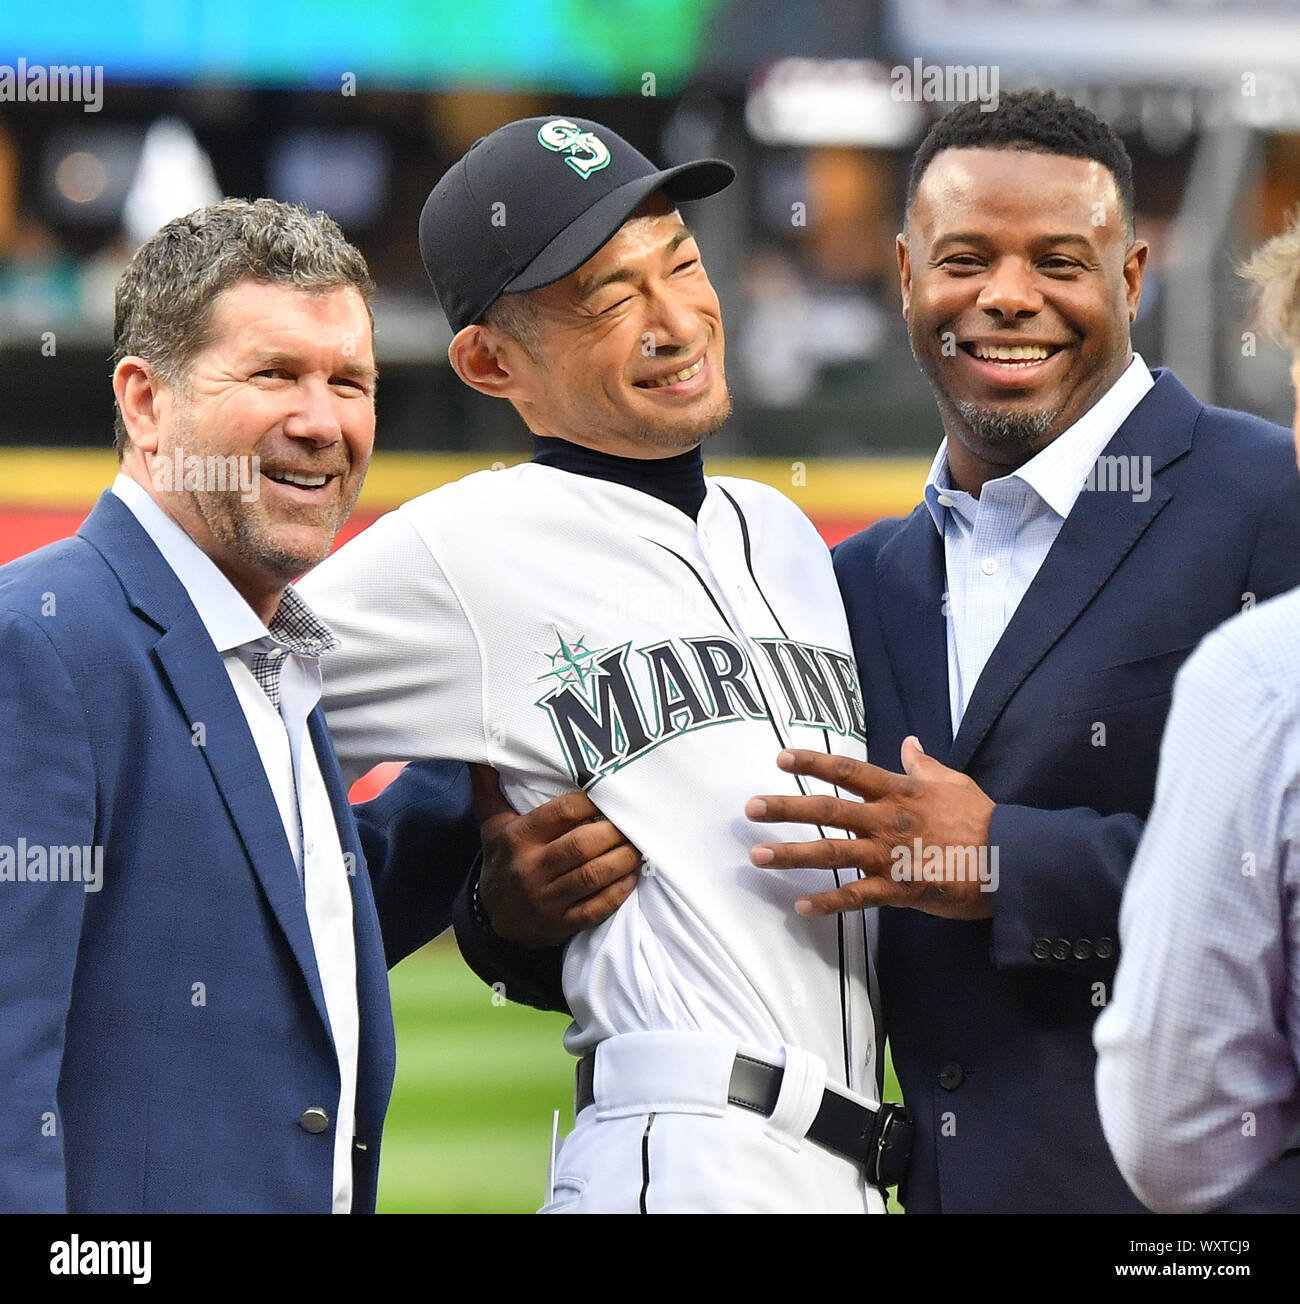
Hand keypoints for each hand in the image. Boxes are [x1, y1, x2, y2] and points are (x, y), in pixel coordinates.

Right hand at [470, 764, 640, 947]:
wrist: (493, 918)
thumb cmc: (502, 859)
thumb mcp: (491, 823)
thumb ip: (489, 786)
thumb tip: (480, 753)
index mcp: (517, 838)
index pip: (562, 813)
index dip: (592, 801)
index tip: (610, 793)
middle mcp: (530, 869)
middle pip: (582, 845)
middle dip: (614, 831)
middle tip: (634, 820)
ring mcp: (546, 900)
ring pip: (592, 876)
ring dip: (622, 860)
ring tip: (638, 846)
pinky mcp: (561, 924)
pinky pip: (595, 908)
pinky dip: (618, 892)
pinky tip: (630, 877)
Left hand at [745, 737, 996, 920]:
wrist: (1011, 861)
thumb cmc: (984, 819)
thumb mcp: (954, 782)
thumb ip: (924, 765)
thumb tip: (907, 742)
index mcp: (899, 791)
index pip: (848, 771)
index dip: (813, 762)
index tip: (781, 758)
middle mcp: (886, 820)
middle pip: (827, 810)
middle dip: (786, 808)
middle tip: (750, 808)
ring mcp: (889, 856)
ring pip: (832, 854)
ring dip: (792, 855)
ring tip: (758, 857)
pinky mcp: (898, 890)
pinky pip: (856, 897)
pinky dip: (829, 903)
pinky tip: (802, 907)